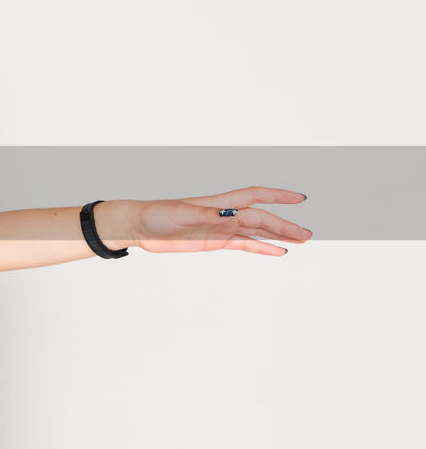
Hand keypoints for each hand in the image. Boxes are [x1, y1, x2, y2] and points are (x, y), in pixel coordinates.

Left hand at [128, 187, 310, 255]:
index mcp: (218, 203)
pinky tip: (278, 251)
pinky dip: (261, 247)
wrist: (140, 227)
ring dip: (278, 235)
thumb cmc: (157, 215)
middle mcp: (224, 214)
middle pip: (261, 218)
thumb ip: (206, 215)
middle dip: (284, 225)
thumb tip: (231, 216)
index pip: (254, 196)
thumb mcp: (179, 214)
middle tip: (307, 234)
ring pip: (257, 230)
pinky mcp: (214, 241)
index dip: (277, 196)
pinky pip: (244, 244)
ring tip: (302, 239)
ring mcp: (221, 228)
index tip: (300, 198)